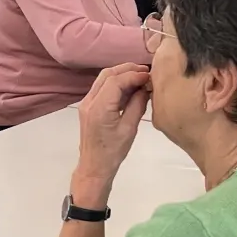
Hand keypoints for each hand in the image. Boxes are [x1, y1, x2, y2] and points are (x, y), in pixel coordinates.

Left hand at [75, 64, 150, 189]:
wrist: (94, 166)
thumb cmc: (113, 152)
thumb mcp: (130, 129)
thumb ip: (137, 105)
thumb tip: (146, 87)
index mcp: (99, 108)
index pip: (116, 81)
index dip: (134, 75)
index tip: (149, 75)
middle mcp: (89, 101)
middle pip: (108, 74)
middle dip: (127, 69)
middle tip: (146, 71)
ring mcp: (86, 103)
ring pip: (103, 79)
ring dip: (121, 74)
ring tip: (140, 77)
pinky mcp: (88, 106)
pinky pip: (102, 87)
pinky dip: (116, 83)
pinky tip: (130, 87)